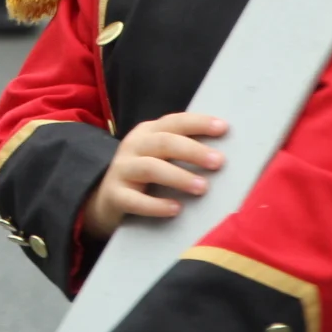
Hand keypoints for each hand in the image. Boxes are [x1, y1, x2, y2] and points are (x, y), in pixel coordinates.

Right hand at [81, 112, 226, 238]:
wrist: (106, 199)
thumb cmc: (145, 176)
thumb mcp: (159, 156)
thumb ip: (183, 151)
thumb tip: (225, 155)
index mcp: (147, 132)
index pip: (174, 122)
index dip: (198, 123)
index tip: (224, 128)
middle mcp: (133, 146)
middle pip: (164, 142)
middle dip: (193, 151)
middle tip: (218, 162)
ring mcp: (121, 170)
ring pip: (150, 168)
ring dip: (178, 176)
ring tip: (202, 188)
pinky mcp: (114, 195)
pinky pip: (135, 200)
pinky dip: (156, 205)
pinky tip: (176, 209)